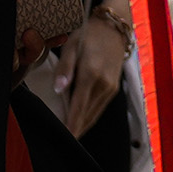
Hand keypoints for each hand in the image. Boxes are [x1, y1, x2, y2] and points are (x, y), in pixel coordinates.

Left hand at [50, 11, 131, 135]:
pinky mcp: (113, 89)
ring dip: (82, 125)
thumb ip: (65, 69)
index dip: (71, 124)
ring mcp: (111, 88)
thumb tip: (59, 89)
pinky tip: (80, 122)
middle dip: (76, 129)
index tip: (65, 138)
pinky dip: (89, 117)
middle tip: (62, 141)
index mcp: (91, 74)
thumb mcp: (71, 47)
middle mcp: (104, 85)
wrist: (114, 30)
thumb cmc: (88, 36)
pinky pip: (99, 108)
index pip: (79, 107)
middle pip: (87, 115)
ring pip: (94, 114)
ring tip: (70, 135)